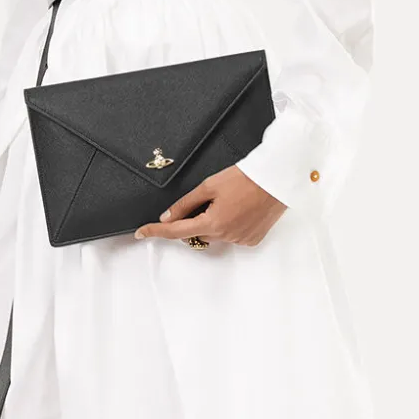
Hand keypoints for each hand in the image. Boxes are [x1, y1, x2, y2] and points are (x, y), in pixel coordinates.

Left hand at [133, 165, 285, 246]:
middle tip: (209, 199)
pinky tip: (240, 209)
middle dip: (196, 219)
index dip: (156, 231)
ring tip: (230, 200)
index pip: (175, 231)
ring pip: (215, 234)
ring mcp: (240, 240)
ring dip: (215, 221)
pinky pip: (232, 235)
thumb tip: (168, 217)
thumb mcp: (209, 186)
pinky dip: (230, 225)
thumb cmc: (245, 178)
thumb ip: (185, 204)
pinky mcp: (251, 239)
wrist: (276, 179)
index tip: (141, 232)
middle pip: (198, 232)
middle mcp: (226, 236)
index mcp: (212, 223)